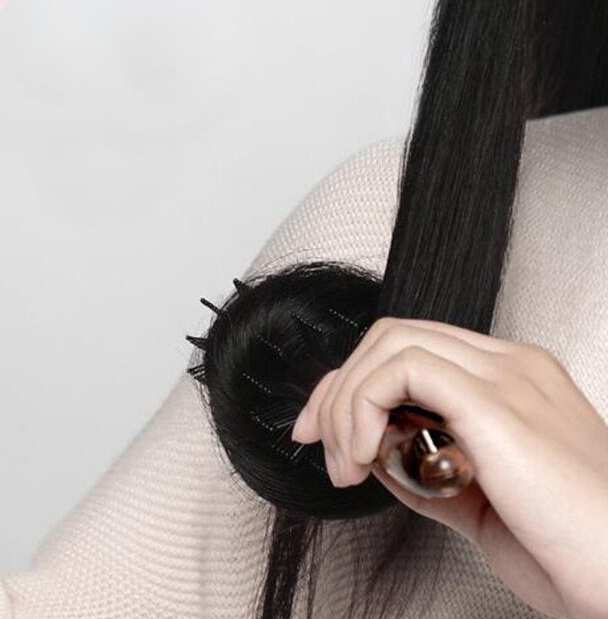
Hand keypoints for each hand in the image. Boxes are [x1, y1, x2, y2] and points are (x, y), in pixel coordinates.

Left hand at [289, 316, 607, 618]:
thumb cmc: (575, 556)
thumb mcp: (484, 505)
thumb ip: (430, 471)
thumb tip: (375, 453)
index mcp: (516, 384)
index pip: (413, 352)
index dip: (356, 384)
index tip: (326, 432)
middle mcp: (512, 367)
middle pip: (394, 337)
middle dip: (338, 386)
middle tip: (318, 443)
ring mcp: (508, 377)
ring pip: (392, 342)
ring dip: (347, 400)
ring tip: (347, 463)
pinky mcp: (496, 401)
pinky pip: (404, 367)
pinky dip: (366, 404)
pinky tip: (369, 455)